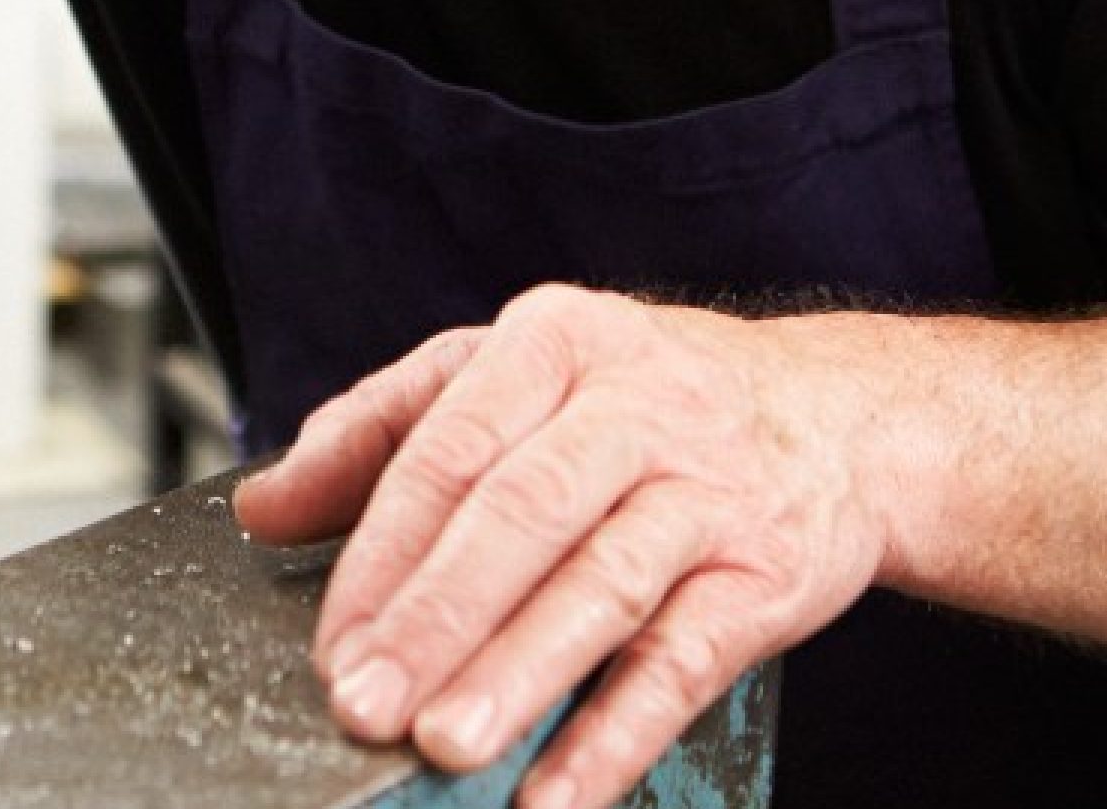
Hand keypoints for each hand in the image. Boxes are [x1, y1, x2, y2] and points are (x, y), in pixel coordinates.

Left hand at [231, 284, 890, 808]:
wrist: (841, 420)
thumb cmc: (650, 405)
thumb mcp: (521, 377)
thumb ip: (386, 433)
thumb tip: (264, 506)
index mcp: (556, 343)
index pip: (450, 450)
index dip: (381, 553)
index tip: (330, 642)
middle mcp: (638, 405)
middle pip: (521, 512)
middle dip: (435, 617)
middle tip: (366, 702)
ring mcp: (709, 490)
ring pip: (603, 584)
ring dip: (518, 673)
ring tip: (445, 745)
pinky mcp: (766, 574)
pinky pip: (683, 662)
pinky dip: (614, 733)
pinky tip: (554, 792)